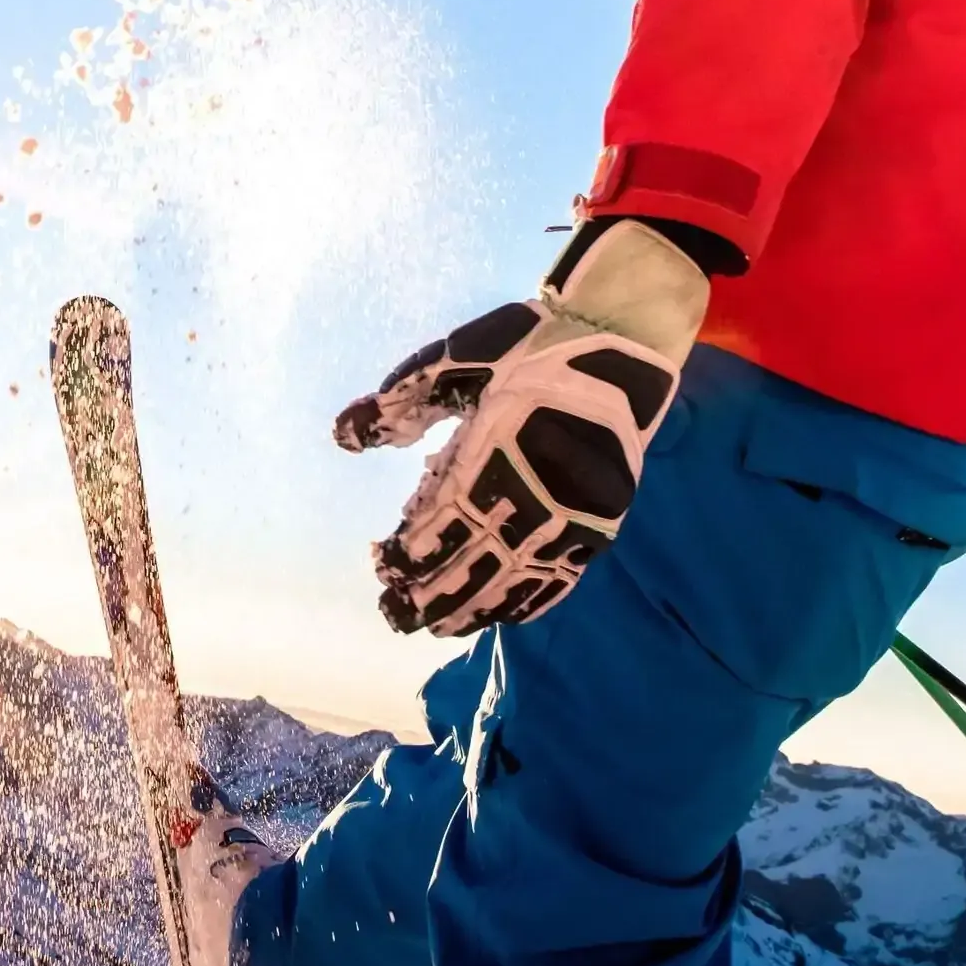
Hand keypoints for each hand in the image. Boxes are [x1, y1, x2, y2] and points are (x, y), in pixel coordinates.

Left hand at [336, 219, 709, 635]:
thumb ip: (402, 399)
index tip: (381, 567)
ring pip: (518, 576)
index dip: (412, 551)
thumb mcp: (456, 357)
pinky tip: (504, 614)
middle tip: (397, 616)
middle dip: (433, 592)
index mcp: (497, 448)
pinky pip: (562, 575)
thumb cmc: (531, 344)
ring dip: (476, 605)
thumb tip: (342, 437)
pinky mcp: (603, 521)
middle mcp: (538, 490)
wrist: (623, 338)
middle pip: (478, 559)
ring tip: (441, 627)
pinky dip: (530, 599)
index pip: (445, 520)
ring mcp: (575, 512)